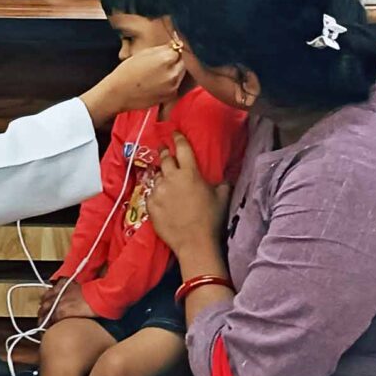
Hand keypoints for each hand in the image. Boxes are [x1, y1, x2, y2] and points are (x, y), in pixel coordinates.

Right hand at [80, 43, 184, 125]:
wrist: (118, 93)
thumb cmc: (127, 71)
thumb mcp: (143, 54)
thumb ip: (161, 49)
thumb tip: (173, 45)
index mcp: (166, 59)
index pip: (178, 50)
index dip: (171, 50)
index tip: (167, 51)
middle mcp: (173, 72)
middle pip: (182, 62)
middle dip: (174, 61)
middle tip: (161, 63)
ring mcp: (173, 86)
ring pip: (180, 74)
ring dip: (173, 72)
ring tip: (157, 73)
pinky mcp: (170, 96)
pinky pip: (175, 85)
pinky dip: (170, 83)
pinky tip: (156, 83)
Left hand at [145, 140, 226, 256]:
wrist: (194, 242)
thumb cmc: (211, 219)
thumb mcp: (222, 198)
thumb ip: (223, 184)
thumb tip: (225, 179)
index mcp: (190, 173)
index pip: (181, 148)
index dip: (178, 138)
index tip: (174, 133)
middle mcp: (172, 177)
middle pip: (165, 158)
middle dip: (164, 152)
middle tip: (164, 150)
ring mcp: (159, 190)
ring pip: (157, 176)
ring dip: (161, 175)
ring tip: (164, 179)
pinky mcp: (150, 204)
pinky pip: (151, 193)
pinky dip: (156, 193)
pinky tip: (161, 198)